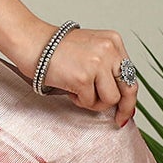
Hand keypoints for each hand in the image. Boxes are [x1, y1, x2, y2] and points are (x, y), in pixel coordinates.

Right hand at [22, 24, 137, 127]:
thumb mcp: (90, 50)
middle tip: (119, 120)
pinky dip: (79, 101)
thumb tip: (120, 97)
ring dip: (95, 102)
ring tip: (79, 92)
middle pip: (129, 88)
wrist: (32, 42)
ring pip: (111, 99)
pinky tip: (69, 89)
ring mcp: (97, 64)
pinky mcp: (83, 78)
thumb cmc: (55, 49)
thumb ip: (106, 67)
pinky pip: (90, 102)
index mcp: (113, 42)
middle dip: (125, 108)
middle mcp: (109, 51)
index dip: (129, 95)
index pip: (130, 74)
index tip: (126, 109)